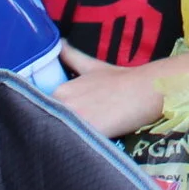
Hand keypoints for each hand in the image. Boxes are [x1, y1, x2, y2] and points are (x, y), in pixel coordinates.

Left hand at [51, 43, 180, 137]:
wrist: (144, 90)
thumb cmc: (121, 79)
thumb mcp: (92, 66)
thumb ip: (72, 56)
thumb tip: (59, 43)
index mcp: (61, 90)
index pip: (44, 107)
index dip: (50, 115)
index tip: (57, 118)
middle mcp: (63, 104)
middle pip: (51, 123)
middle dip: (58, 127)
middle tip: (69, 130)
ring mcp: (74, 121)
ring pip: (62, 134)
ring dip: (67, 138)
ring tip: (78, 140)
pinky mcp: (89, 134)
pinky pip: (77, 144)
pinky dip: (79, 146)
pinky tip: (86, 146)